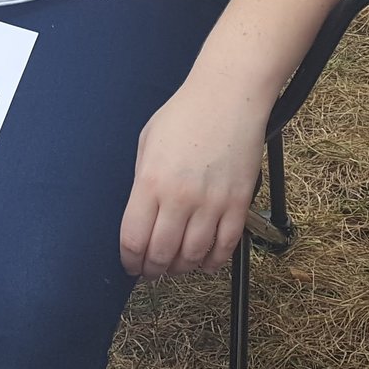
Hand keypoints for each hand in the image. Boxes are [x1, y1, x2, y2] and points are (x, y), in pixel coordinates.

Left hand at [119, 79, 266, 278]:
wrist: (228, 97)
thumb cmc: (184, 115)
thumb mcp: (147, 143)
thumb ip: (142, 182)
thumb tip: (142, 217)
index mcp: (151, 182)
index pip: (134, 239)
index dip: (130, 260)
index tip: (131, 264)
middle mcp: (180, 197)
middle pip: (161, 254)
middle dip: (152, 269)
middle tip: (151, 271)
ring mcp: (212, 203)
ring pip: (192, 256)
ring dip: (181, 268)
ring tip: (176, 266)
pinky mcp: (238, 204)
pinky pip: (225, 247)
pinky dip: (212, 261)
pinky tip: (204, 261)